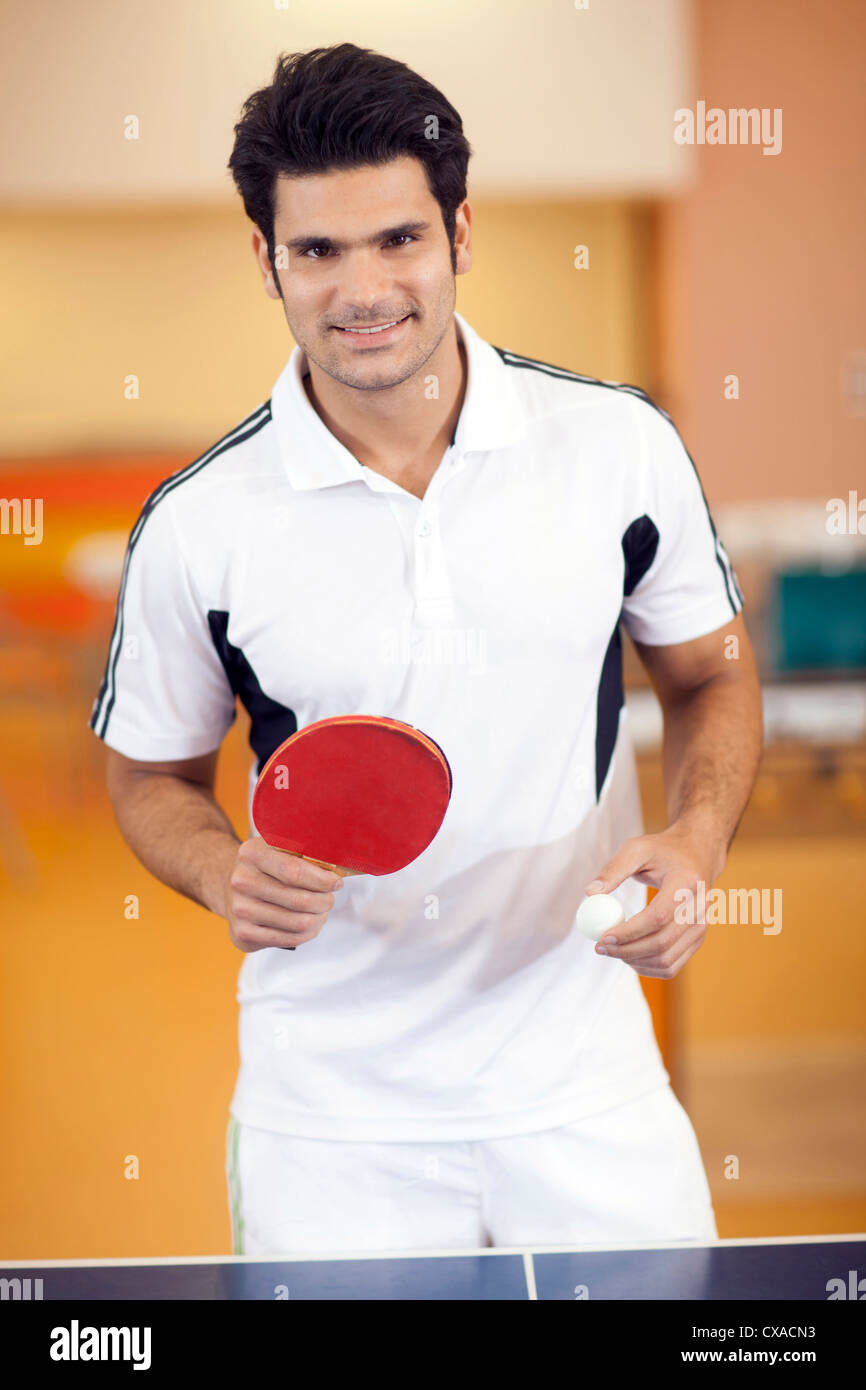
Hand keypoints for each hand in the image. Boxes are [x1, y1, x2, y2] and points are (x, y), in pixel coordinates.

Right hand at [224, 837, 343, 951]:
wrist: (234, 887)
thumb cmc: (268, 867)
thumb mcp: (282, 848)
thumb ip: (307, 853)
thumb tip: (338, 871)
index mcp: (251, 854)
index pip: (294, 871)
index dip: (322, 880)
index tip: (336, 882)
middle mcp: (240, 881)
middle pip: (300, 900)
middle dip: (325, 901)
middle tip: (330, 898)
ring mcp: (239, 909)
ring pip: (298, 923)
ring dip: (319, 918)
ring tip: (321, 911)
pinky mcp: (243, 934)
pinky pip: (289, 939)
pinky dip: (308, 933)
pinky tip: (310, 923)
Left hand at [584, 824, 725, 978]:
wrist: (697, 854)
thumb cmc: (664, 851)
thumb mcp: (637, 848)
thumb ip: (613, 869)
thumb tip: (590, 893)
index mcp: (686, 882)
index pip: (658, 916)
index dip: (629, 931)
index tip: (603, 936)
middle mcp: (700, 908)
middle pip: (662, 943)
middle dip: (627, 951)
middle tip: (600, 947)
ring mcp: (701, 926)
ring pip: (667, 960)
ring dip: (635, 962)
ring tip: (612, 951)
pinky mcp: (697, 939)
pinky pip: (672, 965)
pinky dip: (648, 968)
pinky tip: (629, 957)